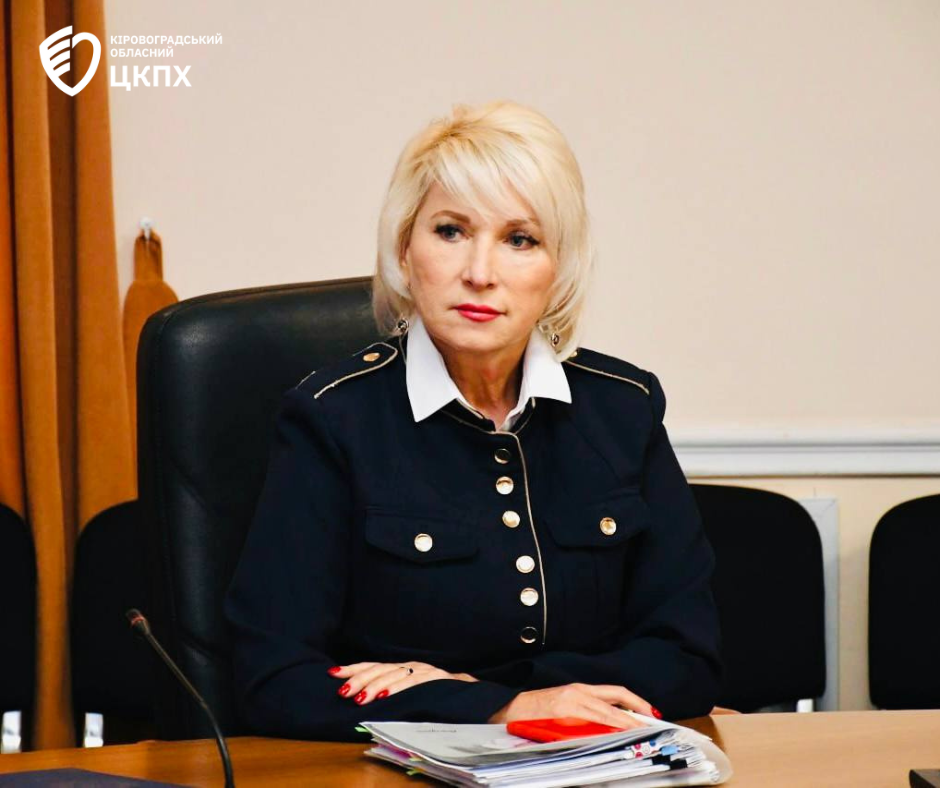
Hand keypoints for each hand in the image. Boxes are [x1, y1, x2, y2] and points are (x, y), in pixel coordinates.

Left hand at [328, 661, 477, 705]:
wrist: (473, 695)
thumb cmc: (438, 695)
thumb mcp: (411, 692)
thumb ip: (392, 691)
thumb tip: (361, 699)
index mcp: (403, 668)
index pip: (374, 665)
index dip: (353, 668)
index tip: (332, 673)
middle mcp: (411, 666)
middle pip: (380, 669)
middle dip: (359, 679)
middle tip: (342, 691)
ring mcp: (424, 671)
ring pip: (394, 675)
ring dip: (374, 687)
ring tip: (358, 698)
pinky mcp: (436, 679)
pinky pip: (413, 683)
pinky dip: (397, 689)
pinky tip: (384, 696)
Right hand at [488, 683, 659, 728]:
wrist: (508, 710)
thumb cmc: (535, 713)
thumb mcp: (564, 708)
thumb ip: (585, 713)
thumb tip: (612, 726)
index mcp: (579, 690)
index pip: (615, 693)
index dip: (635, 701)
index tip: (650, 712)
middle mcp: (578, 692)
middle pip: (616, 696)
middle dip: (638, 708)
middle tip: (654, 720)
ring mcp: (570, 701)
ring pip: (607, 710)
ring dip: (626, 721)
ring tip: (641, 730)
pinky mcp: (562, 712)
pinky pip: (591, 720)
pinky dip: (606, 727)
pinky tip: (615, 734)